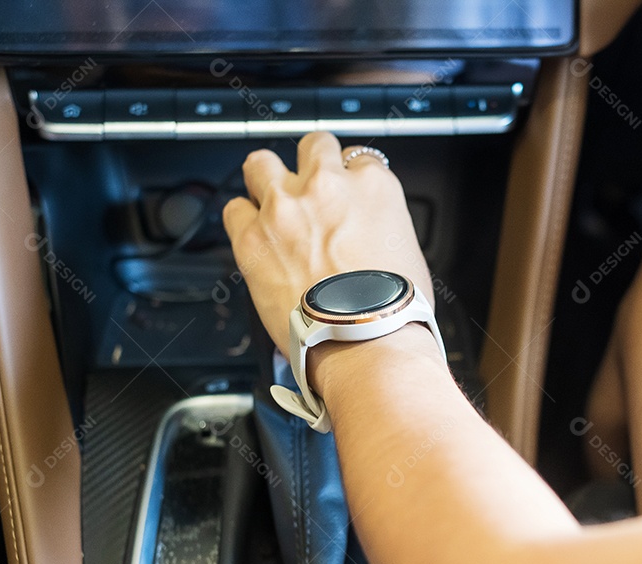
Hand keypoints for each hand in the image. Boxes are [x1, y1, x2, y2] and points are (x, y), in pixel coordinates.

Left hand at [223, 132, 433, 354]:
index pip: (357, 158)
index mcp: (373, 187)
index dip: (349, 177)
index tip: (345, 193)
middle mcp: (327, 186)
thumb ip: (380, 226)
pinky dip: (243, 220)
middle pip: (312, 145)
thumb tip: (366, 232)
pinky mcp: (253, 236)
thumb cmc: (391, 308)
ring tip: (272, 203)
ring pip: (261, 163)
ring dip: (267, 180)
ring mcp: (286, 207)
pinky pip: (234, 208)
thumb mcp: (407, 251)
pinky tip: (255, 235)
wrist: (364, 340)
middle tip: (310, 188)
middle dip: (310, 164)